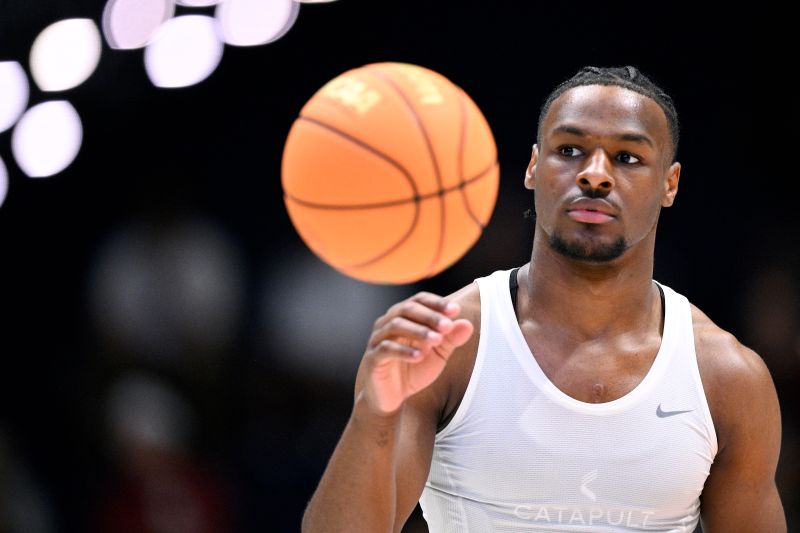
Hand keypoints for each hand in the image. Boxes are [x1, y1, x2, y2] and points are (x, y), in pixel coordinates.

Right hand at [360, 292, 473, 414]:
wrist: (393, 397)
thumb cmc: (414, 369)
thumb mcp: (438, 354)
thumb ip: (451, 339)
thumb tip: (467, 324)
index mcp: (404, 316)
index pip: (419, 300)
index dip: (437, 303)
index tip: (455, 310)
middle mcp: (388, 322)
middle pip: (407, 309)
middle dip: (429, 316)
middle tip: (447, 326)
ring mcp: (377, 339)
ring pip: (395, 326)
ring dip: (418, 331)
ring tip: (436, 340)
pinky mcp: (372, 358)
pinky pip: (386, 349)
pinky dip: (403, 351)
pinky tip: (419, 356)